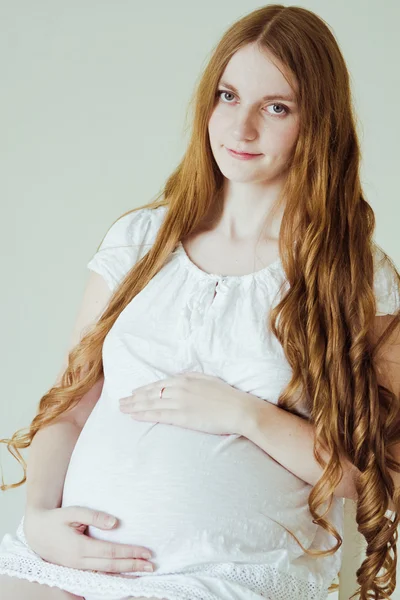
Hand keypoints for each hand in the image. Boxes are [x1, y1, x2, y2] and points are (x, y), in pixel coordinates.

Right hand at [23, 506, 154, 573]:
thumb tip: (115, 523)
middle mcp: (79, 561)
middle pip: (111, 565)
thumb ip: (94, 516)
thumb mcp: (72, 512)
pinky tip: (124, 573)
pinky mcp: (77, 568)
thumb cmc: (56, 519)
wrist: (36, 532)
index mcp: (80, 548)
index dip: (129, 552)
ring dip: (125, 572)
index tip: (146, 552)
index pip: (111, 552)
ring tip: (143, 570)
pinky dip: (113, 574)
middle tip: (151, 565)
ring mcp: (78, 567)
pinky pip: (98, 573)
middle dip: (132, 565)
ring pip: (106, 572)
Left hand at [119, 371, 248, 435]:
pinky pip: (158, 415)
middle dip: (134, 398)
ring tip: (122, 409)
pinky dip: (144, 415)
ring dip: (134, 406)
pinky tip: (134, 416)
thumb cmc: (226, 395)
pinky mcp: (182, 417)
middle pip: (151, 393)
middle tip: (121, 401)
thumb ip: (191, 378)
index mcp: (185, 380)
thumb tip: (180, 377)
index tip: (134, 392)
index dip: (144, 389)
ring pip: (151, 404)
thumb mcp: (207, 379)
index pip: (158, 384)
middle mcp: (179, 389)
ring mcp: (179, 403)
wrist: (238, 409)